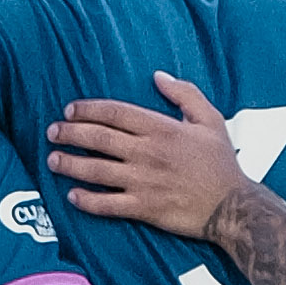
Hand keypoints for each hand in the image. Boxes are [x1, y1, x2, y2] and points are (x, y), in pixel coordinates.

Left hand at [46, 71, 253, 239]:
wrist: (233, 206)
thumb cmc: (222, 163)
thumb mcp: (210, 119)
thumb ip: (184, 94)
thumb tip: (158, 76)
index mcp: (162, 128)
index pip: (115, 113)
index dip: (88, 109)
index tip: (70, 110)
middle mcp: (148, 153)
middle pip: (98, 138)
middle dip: (70, 133)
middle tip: (52, 132)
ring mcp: (144, 182)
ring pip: (97, 170)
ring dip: (70, 164)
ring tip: (52, 160)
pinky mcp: (145, 208)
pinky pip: (108, 204)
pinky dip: (87, 200)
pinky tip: (72, 196)